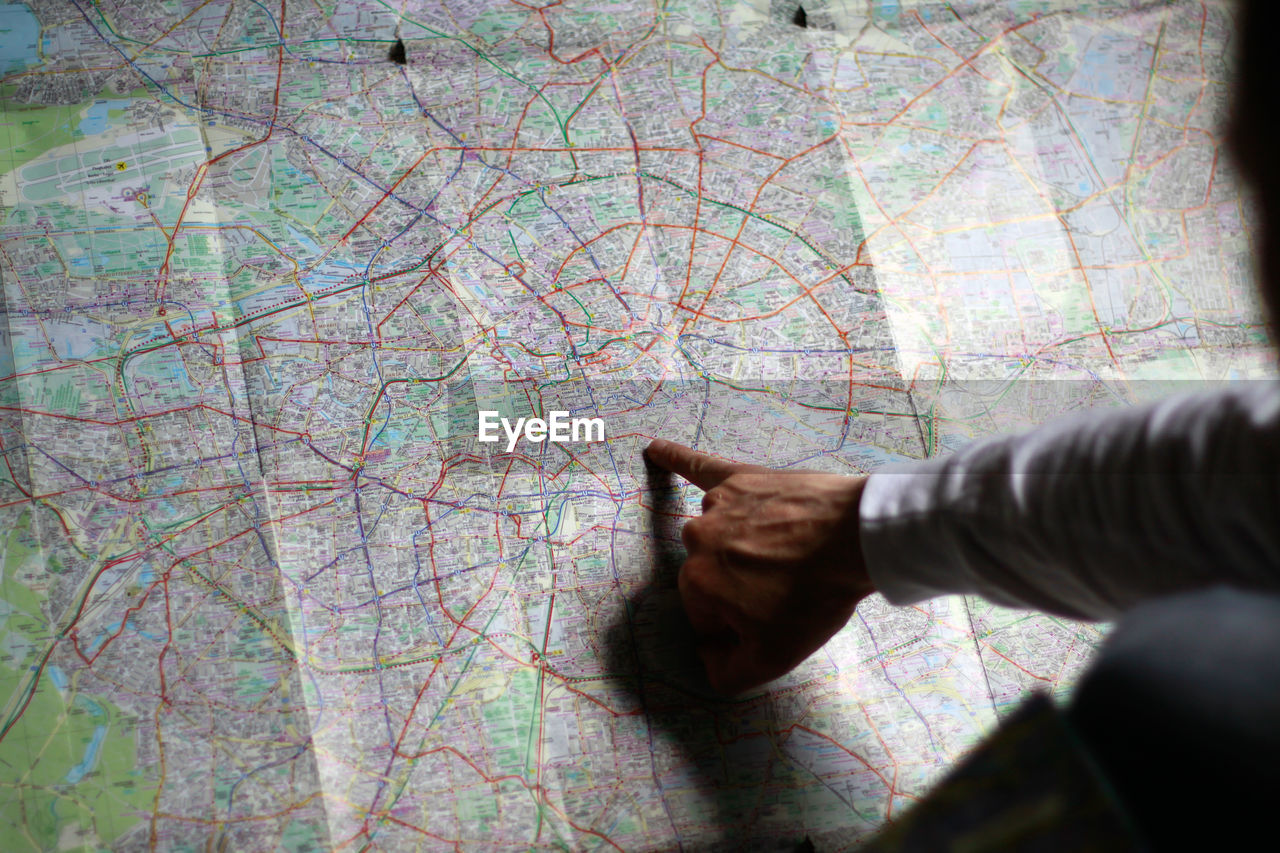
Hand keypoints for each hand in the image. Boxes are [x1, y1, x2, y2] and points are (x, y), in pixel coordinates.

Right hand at [644, 438, 873, 694]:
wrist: (857, 538)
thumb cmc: (815, 596)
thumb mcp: (774, 657)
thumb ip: (727, 674)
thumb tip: (707, 663)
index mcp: (697, 583)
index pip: (704, 616)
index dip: (737, 626)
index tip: (769, 622)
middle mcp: (698, 539)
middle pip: (709, 574)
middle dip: (738, 587)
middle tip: (785, 590)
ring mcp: (719, 505)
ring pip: (720, 536)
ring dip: (741, 546)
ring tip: (784, 553)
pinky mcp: (742, 479)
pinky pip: (701, 468)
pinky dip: (676, 459)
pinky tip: (656, 450)